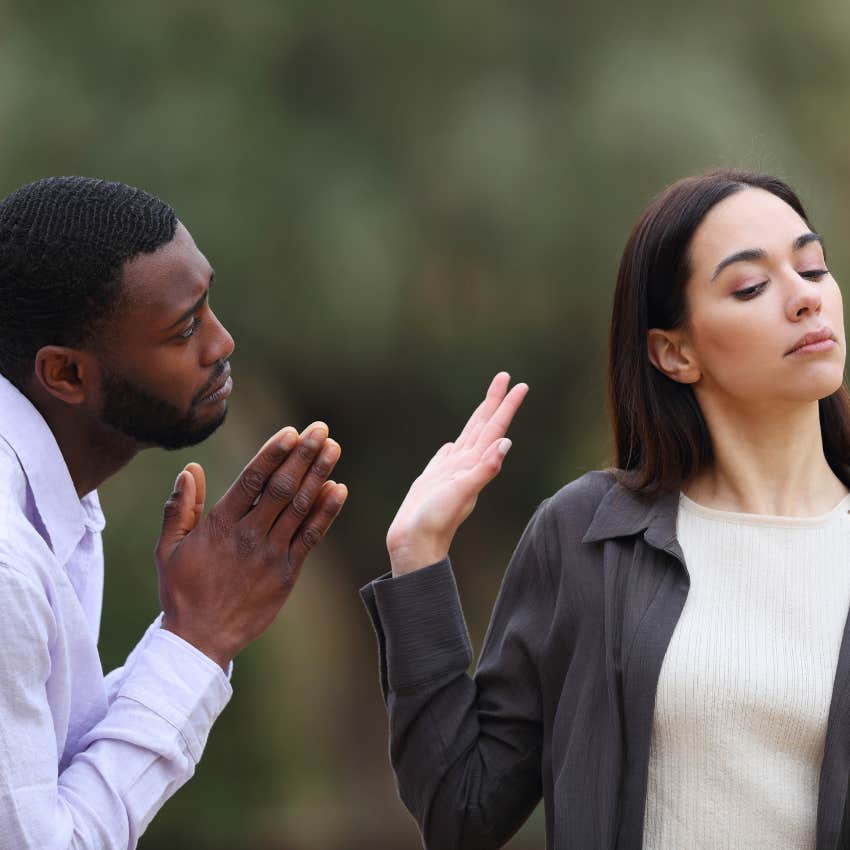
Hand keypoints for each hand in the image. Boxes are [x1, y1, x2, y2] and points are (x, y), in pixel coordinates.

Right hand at [155, 422, 347, 669]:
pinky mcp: (287, 573)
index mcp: (220, 524)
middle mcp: (248, 535)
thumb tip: (190, 469)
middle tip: (320, 429)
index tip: (291, 432)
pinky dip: (326, 513)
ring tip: (333, 449)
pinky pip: (310, 537)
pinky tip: (339, 490)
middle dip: (303, 455)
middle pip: (281, 487)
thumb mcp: (168, 548)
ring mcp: (270, 554)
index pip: (251, 480)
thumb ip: (180, 508)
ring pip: (300, 507)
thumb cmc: (182, 590)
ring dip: (319, 475)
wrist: (199, 639)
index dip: (273, 453)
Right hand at [387, 372, 527, 575]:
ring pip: (468, 437)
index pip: (495, 428)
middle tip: (505, 377)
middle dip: (495, 402)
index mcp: (474, 464)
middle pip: (484, 426)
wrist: (414, 545)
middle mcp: (466, 465)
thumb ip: (484, 470)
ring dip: (478, 418)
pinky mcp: (434, 480)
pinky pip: (446, 457)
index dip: (506, 405)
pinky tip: (453, 443)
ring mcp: (450, 472)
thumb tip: (505, 445)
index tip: (518, 384)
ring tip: (486, 403)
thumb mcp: (462, 493)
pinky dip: (452, 446)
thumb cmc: (436, 522)